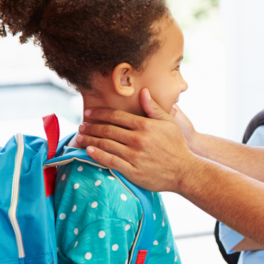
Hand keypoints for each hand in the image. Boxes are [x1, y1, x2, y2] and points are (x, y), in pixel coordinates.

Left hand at [76, 88, 196, 191]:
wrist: (184, 171)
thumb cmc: (177, 146)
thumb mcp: (169, 123)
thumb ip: (154, 108)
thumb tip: (143, 91)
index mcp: (145, 125)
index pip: (117, 116)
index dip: (100, 113)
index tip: (89, 112)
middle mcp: (138, 139)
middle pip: (108, 130)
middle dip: (91, 126)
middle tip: (81, 125)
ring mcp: (134, 156)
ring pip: (106, 145)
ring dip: (90, 140)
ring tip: (79, 137)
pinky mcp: (133, 171)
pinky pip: (111, 162)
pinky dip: (98, 155)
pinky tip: (89, 151)